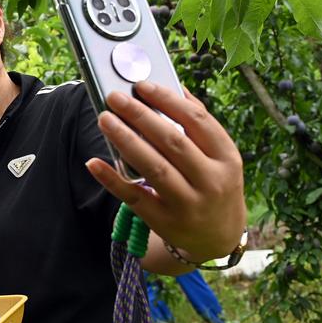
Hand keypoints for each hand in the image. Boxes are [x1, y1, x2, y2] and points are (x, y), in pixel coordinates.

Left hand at [85, 81, 246, 261]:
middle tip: (114, 98)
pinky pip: (134, 197)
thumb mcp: (220, 158)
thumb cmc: (214, 185)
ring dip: (126, 140)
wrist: (218, 237)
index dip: (168, 100)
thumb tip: (174, 88)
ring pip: (154, 167)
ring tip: (105, 119)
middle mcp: (211, 181)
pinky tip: (93, 162)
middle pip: (172, 142)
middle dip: (141, 116)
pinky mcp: (164, 221)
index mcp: (227, 158)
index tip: (142, 85)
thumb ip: (199, 126)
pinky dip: (112, 179)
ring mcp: (188, 203)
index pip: (197, 121)